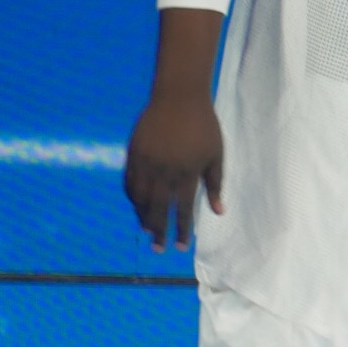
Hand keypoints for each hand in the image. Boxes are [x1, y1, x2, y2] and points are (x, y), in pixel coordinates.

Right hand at [124, 94, 225, 251]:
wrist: (179, 98)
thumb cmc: (204, 126)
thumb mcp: (216, 155)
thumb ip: (215, 184)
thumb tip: (218, 212)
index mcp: (187, 173)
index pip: (182, 209)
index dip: (181, 229)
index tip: (180, 247)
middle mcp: (164, 172)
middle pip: (158, 209)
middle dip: (159, 231)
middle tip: (158, 249)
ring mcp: (146, 163)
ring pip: (140, 198)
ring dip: (142, 216)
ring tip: (147, 231)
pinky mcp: (133, 153)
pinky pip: (129, 181)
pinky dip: (131, 197)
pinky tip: (135, 206)